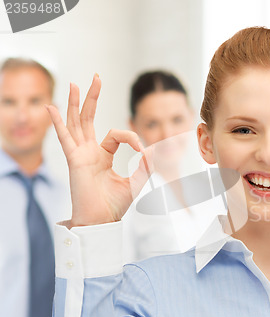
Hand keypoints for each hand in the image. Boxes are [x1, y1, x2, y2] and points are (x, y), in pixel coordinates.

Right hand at [46, 75, 151, 226]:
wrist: (102, 221)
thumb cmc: (115, 205)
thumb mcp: (135, 181)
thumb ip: (145, 164)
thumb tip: (154, 148)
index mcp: (103, 156)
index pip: (116, 134)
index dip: (132, 137)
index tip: (143, 149)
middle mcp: (90, 152)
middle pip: (89, 118)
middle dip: (93, 98)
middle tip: (96, 77)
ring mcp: (80, 154)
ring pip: (76, 122)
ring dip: (75, 102)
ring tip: (74, 83)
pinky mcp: (75, 160)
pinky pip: (65, 138)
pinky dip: (58, 122)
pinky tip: (52, 106)